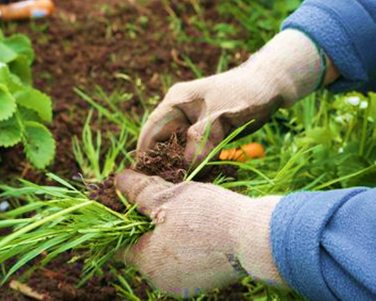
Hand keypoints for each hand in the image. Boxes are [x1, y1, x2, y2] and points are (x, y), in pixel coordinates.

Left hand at [115, 170, 285, 297]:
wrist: (256, 238)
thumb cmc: (208, 215)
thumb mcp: (168, 196)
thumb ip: (139, 191)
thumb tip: (118, 180)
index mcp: (147, 263)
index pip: (119, 245)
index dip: (120, 223)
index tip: (130, 205)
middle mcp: (161, 281)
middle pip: (142, 250)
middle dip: (146, 226)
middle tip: (159, 202)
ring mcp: (184, 285)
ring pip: (164, 255)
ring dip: (167, 235)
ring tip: (181, 212)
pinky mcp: (204, 283)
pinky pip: (184, 261)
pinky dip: (184, 245)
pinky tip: (197, 227)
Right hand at [138, 29, 324, 165]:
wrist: (270, 85)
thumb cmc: (247, 94)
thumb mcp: (223, 116)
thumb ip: (202, 139)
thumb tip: (186, 167)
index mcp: (175, 102)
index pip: (150, 132)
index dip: (146, 156)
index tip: (147, 180)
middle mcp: (178, 113)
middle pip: (162, 144)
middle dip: (166, 165)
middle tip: (173, 186)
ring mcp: (190, 122)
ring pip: (178, 151)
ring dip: (183, 166)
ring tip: (190, 183)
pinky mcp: (203, 132)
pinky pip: (193, 152)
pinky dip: (197, 164)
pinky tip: (205, 175)